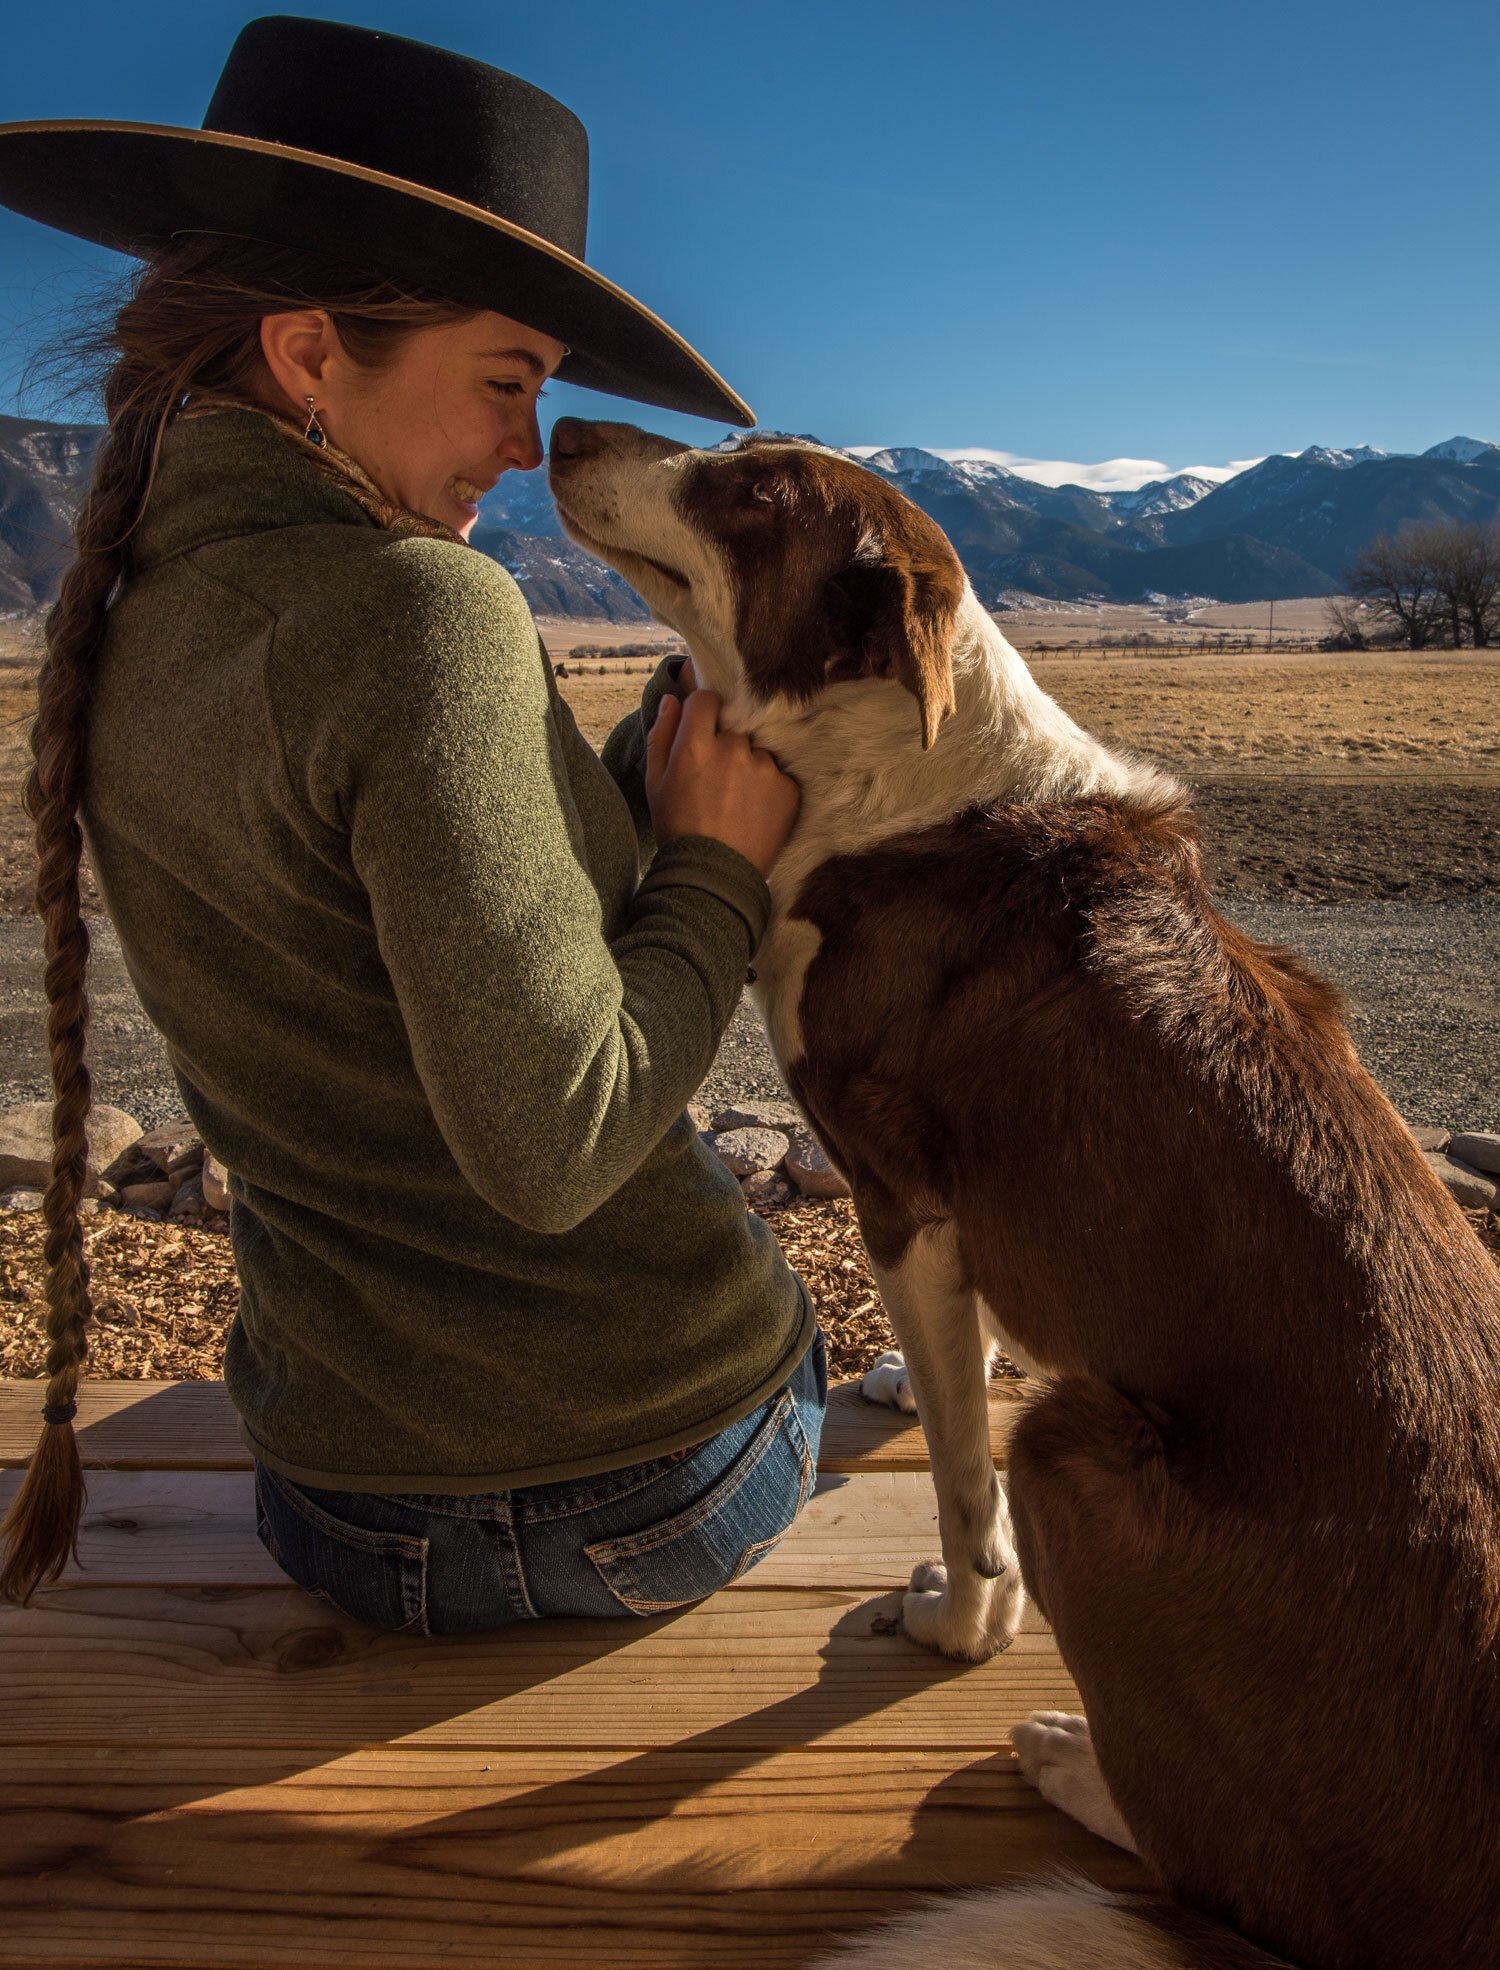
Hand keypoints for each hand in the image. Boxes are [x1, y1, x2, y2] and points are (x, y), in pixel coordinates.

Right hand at [645, 688, 799, 876]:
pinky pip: (778, 775)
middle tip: (718, 780)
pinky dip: (769, 789)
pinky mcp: (788, 788)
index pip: (706, 699)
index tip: (703, 731)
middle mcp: (733, 749)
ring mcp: (764, 768)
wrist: (713, 877)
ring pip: (757, 752)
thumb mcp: (655, 783)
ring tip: (737, 802)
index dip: (703, 713)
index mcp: (696, 744)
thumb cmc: (678, 829)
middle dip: (726, 745)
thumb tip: (671, 700)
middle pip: (734, 728)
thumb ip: (661, 735)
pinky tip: (754, 812)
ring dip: (749, 767)